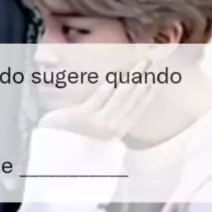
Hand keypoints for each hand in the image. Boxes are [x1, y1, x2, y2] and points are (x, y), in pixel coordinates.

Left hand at [38, 58, 154, 139]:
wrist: (54, 148)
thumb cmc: (75, 136)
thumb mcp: (98, 127)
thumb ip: (111, 115)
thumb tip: (121, 92)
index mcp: (119, 130)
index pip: (140, 108)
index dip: (150, 91)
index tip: (158, 77)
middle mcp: (113, 128)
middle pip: (134, 99)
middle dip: (145, 80)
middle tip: (153, 63)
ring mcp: (99, 123)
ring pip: (121, 96)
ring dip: (132, 78)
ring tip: (141, 64)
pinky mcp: (84, 116)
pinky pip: (100, 98)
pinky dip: (108, 86)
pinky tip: (115, 76)